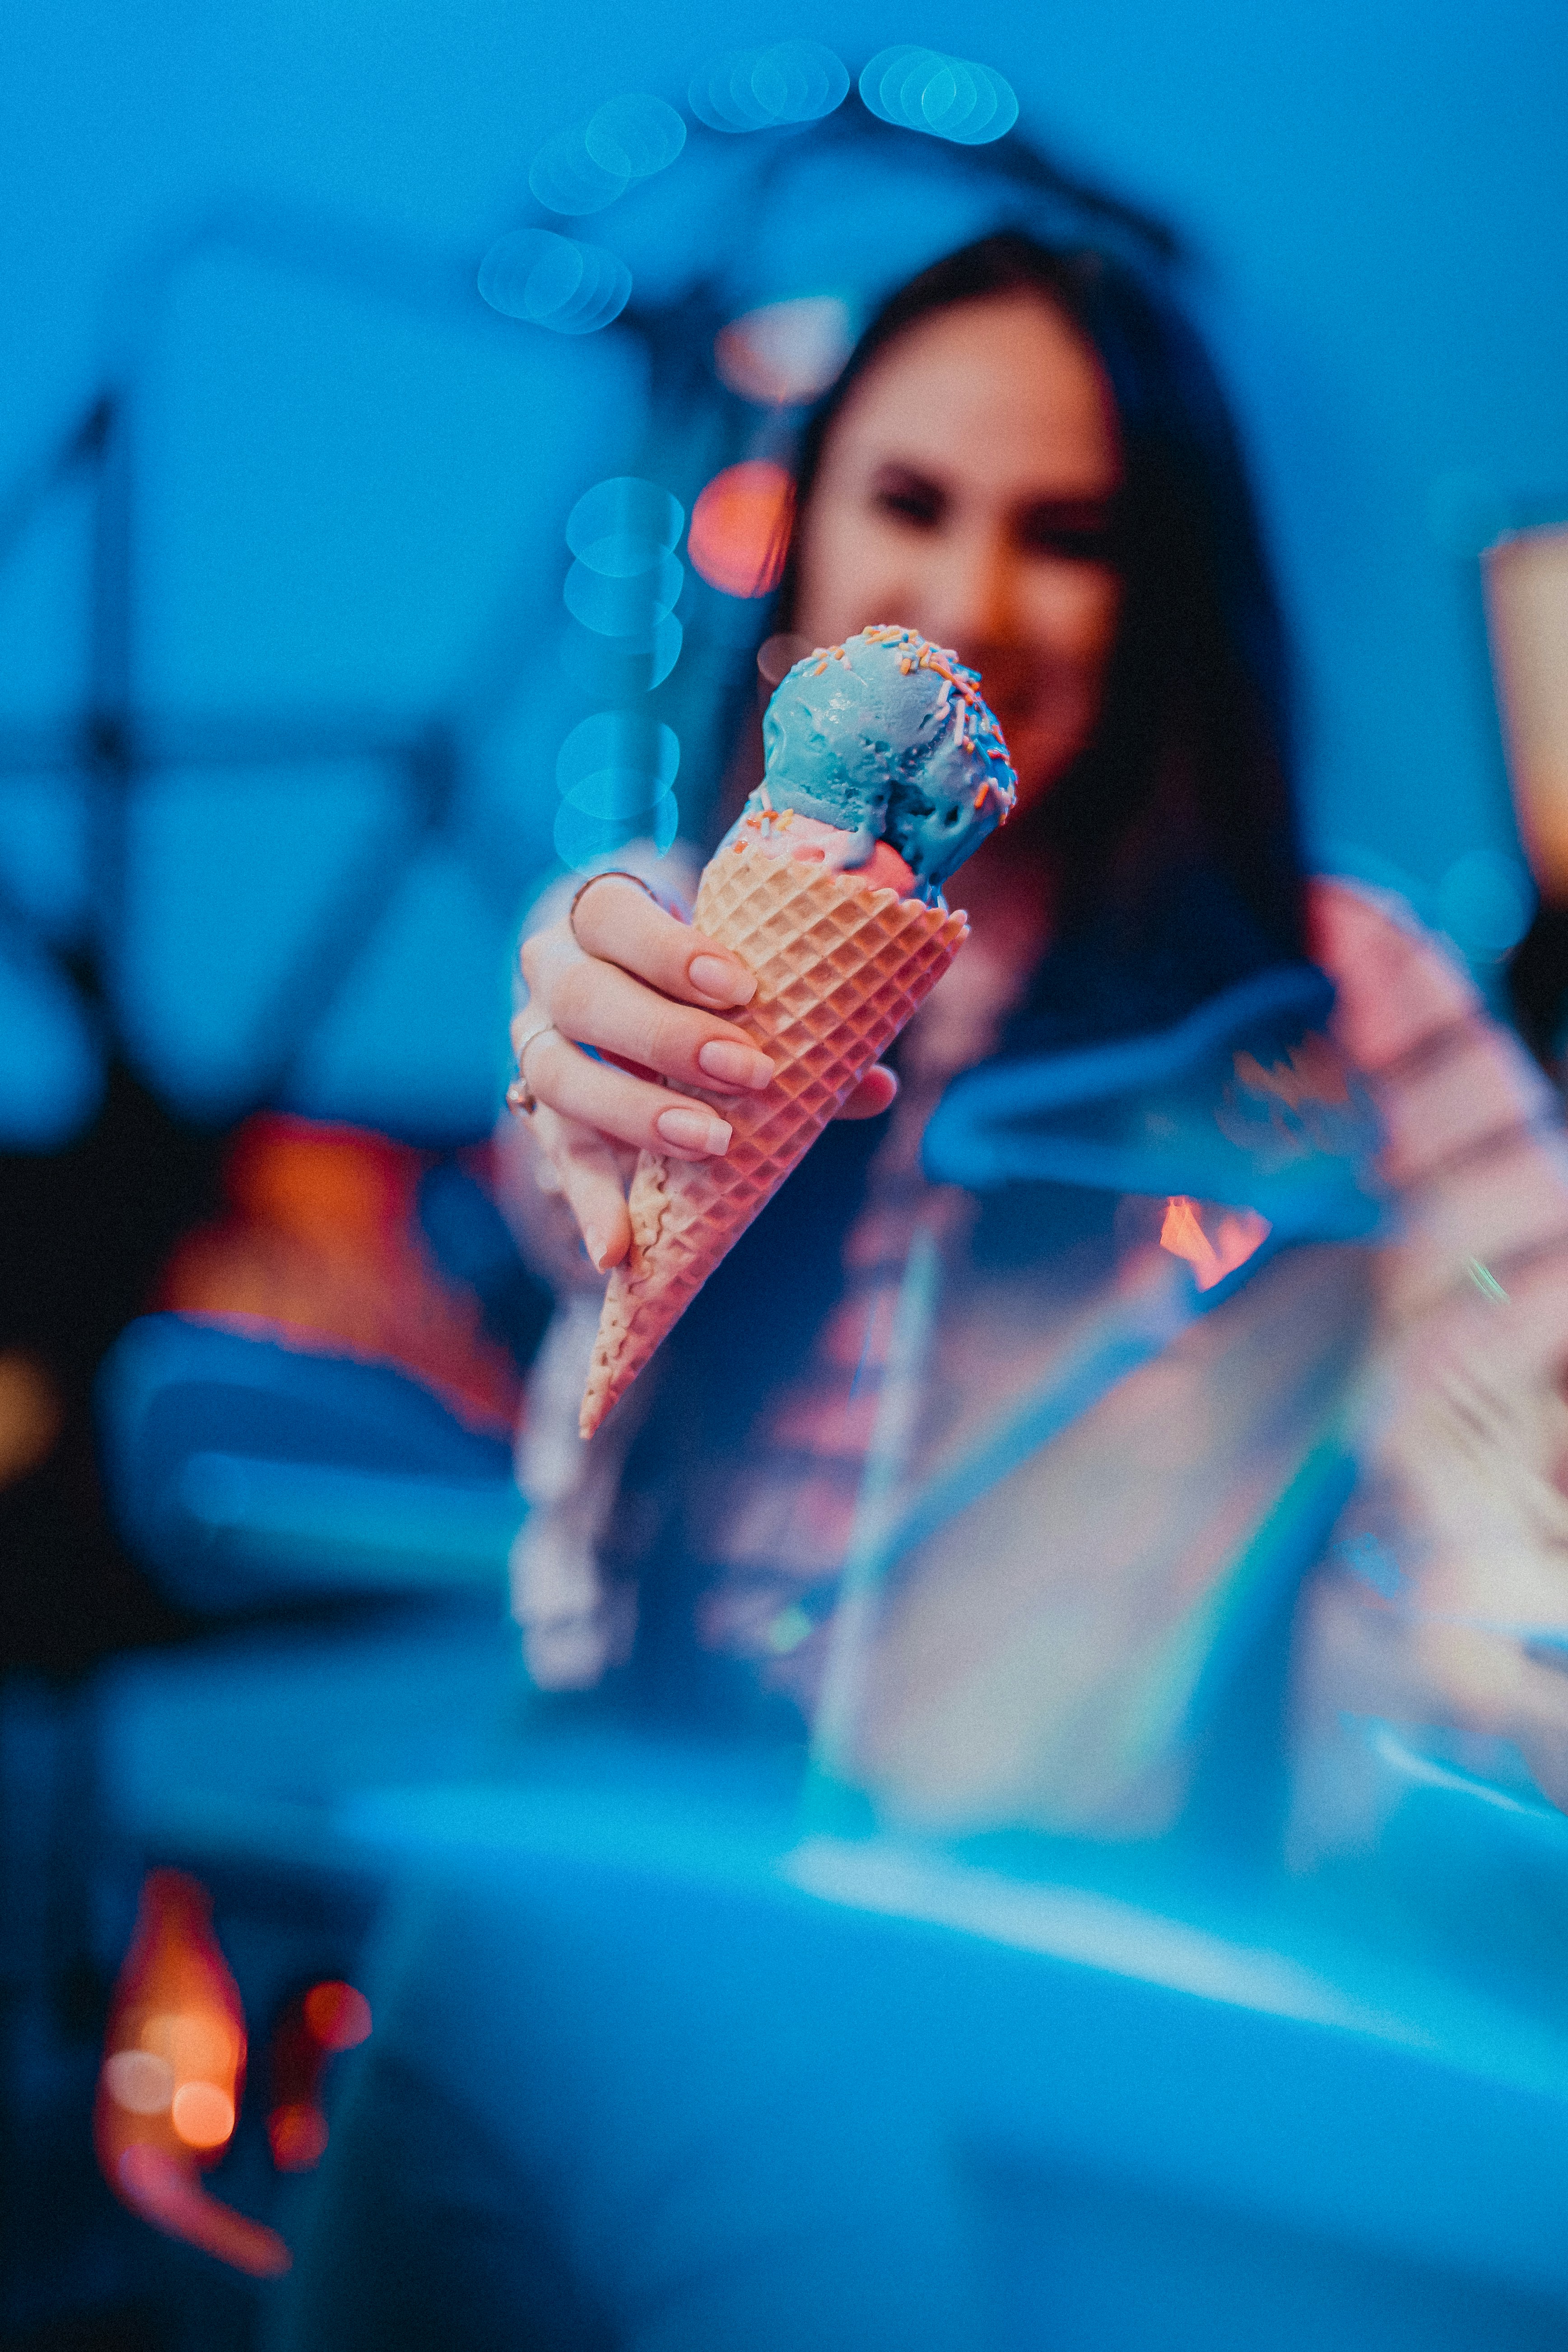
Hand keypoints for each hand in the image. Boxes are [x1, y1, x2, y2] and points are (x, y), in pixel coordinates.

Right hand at [513, 874, 896, 1273]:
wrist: (627, 1008)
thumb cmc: (697, 987)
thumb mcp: (735, 990)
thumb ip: (796, 1025)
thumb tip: (877, 1086)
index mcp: (598, 922)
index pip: (611, 913)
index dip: (668, 947)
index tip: (741, 988)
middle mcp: (552, 975)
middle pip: (583, 996)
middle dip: (666, 1036)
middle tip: (747, 1072)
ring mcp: (536, 1044)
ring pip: (556, 1073)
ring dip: (635, 1111)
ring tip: (710, 1142)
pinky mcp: (540, 1114)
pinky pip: (558, 1157)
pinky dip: (589, 1203)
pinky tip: (616, 1249)